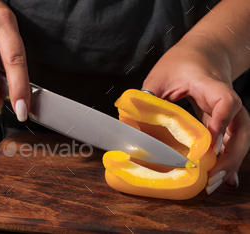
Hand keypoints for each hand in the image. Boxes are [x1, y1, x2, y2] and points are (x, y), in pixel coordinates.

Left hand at [142, 36, 249, 193]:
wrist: (203, 53)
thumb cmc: (180, 62)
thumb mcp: (158, 77)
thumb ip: (147, 98)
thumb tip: (129, 127)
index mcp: (208, 84)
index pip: (225, 102)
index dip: (220, 123)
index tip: (209, 144)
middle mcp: (225, 98)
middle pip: (240, 128)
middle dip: (229, 157)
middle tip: (211, 178)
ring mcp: (229, 110)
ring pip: (239, 138)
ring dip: (230, 162)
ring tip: (214, 184)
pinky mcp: (226, 118)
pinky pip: (232, 139)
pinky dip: (228, 158)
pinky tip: (222, 176)